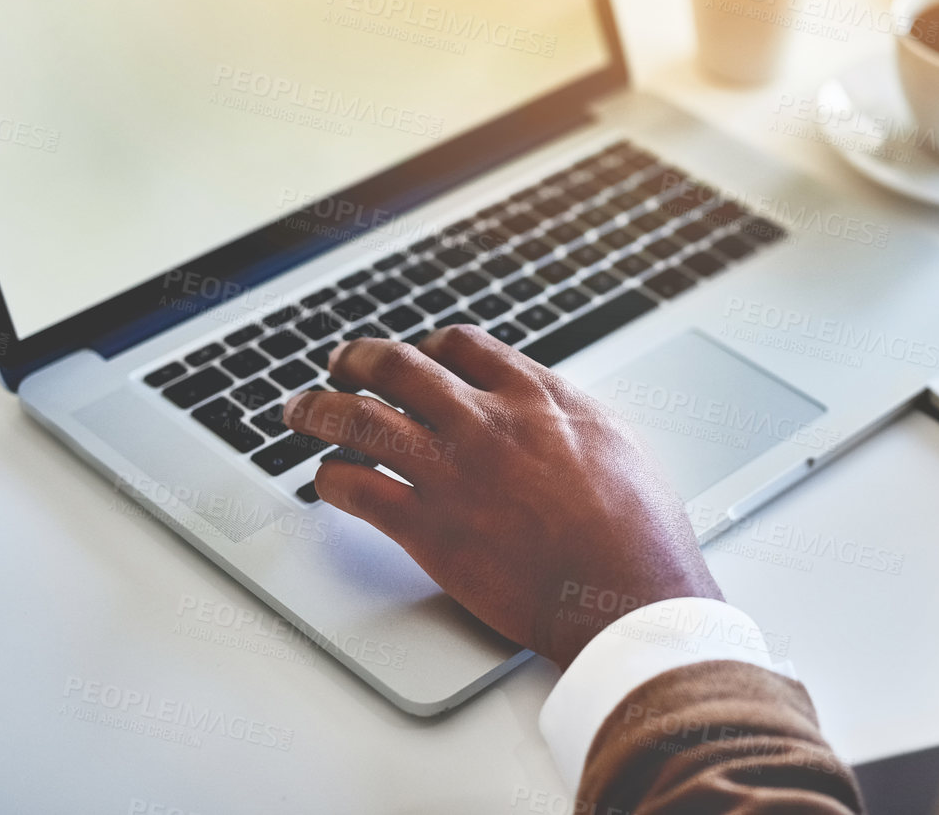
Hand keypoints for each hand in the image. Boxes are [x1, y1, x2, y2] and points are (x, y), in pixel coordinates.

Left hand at [282, 327, 720, 668]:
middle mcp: (487, 421)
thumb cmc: (638, 531)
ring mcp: (452, 471)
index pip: (462, 345)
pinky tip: (325, 483)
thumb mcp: (618, 444)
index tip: (417, 358)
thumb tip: (557, 413)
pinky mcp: (427, 527)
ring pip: (359, 418)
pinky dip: (328, 480)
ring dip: (318, 409)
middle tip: (339, 365)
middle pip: (398, 365)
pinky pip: (354, 489)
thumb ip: (571, 418)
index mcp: (536, 397)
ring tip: (299, 410)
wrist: (628, 593)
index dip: (428, 348)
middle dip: (357, 359)